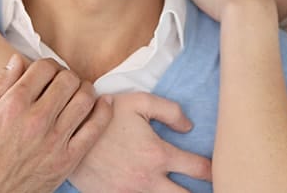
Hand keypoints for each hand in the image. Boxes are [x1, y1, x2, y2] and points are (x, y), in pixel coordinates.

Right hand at [0, 54, 111, 192]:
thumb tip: (18, 59)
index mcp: (13, 105)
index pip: (45, 67)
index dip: (48, 65)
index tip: (47, 72)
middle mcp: (36, 120)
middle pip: (68, 79)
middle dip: (66, 75)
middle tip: (63, 82)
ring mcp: (54, 140)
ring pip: (85, 98)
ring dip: (85, 89)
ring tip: (79, 91)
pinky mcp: (67, 159)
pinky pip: (95, 128)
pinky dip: (104, 110)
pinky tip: (102, 103)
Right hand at [69, 92, 210, 192]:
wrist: (67, 134)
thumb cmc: (106, 114)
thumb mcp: (139, 102)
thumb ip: (170, 110)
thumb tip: (189, 127)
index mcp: (158, 154)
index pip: (198, 169)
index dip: (213, 171)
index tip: (218, 171)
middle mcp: (148, 180)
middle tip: (211, 187)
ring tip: (178, 189)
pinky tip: (154, 191)